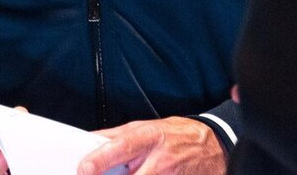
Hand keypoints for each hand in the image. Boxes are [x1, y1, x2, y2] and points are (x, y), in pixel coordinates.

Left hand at [77, 116, 224, 174]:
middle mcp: (160, 160)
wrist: (213, 147)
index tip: (84, 168)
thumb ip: (117, 135)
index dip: (100, 159)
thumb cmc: (176, 135)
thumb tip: (90, 141)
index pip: (122, 146)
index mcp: (150, 137)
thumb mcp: (146, 126)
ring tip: (130, 171)